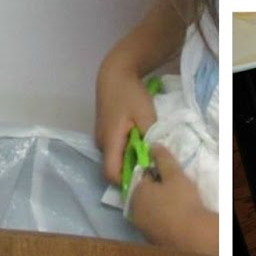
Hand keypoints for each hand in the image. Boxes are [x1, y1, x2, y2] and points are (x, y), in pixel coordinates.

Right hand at [96, 64, 157, 185]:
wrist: (115, 74)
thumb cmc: (130, 94)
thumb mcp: (146, 115)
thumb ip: (150, 138)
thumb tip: (155, 158)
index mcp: (110, 141)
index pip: (111, 174)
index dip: (127, 180)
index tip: (145, 176)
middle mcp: (101, 143)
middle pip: (113, 168)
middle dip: (131, 170)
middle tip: (151, 164)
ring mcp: (100, 138)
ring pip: (115, 158)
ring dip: (129, 158)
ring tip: (147, 150)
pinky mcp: (104, 132)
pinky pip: (114, 149)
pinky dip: (126, 149)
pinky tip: (139, 140)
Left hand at [127, 144, 217, 254]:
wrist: (190, 236)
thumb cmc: (181, 201)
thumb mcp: (175, 175)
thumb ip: (163, 158)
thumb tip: (153, 145)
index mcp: (135, 191)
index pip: (141, 175)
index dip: (154, 172)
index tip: (167, 174)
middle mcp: (132, 209)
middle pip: (141, 192)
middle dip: (153, 188)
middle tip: (172, 187)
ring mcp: (139, 226)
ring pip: (146, 208)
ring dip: (155, 203)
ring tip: (173, 202)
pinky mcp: (148, 238)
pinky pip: (151, 221)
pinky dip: (158, 217)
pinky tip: (171, 217)